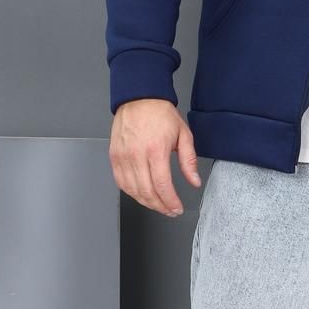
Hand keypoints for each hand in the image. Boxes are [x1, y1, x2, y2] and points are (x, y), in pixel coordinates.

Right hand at [109, 98, 201, 215]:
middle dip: (160, 206)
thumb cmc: (160, 113)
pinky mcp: (114, 156)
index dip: (170, 202)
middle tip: (170, 210)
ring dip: (146, 202)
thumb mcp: (183, 134)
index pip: (162, 185)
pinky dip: (131, 193)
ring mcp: (123, 156)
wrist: (139, 97)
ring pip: (132, 190)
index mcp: (155, 149)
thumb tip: (194, 181)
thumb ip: (189, 161)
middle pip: (147, 192)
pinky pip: (121, 182)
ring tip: (158, 205)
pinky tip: (141, 195)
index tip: (177, 208)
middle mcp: (137, 155)